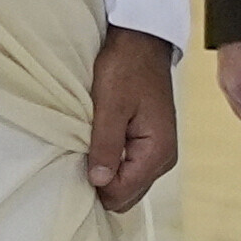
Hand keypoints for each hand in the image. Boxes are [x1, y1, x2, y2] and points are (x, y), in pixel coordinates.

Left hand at [84, 32, 179, 214]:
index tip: (77, 161)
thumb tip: (99, 182)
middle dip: (101, 183)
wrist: (141, 44)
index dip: (95, 184)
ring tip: (89, 148)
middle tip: (80, 155)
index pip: (121, 193)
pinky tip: (99, 146)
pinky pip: (129, 170)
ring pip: (127, 185)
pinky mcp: (151, 146)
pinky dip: (112, 165)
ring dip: (106, 173)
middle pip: (126, 196)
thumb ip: (107, 146)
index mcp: (158, 152)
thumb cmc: (125, 69)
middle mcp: (164, 159)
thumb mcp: (110, 105)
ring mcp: (160, 154)